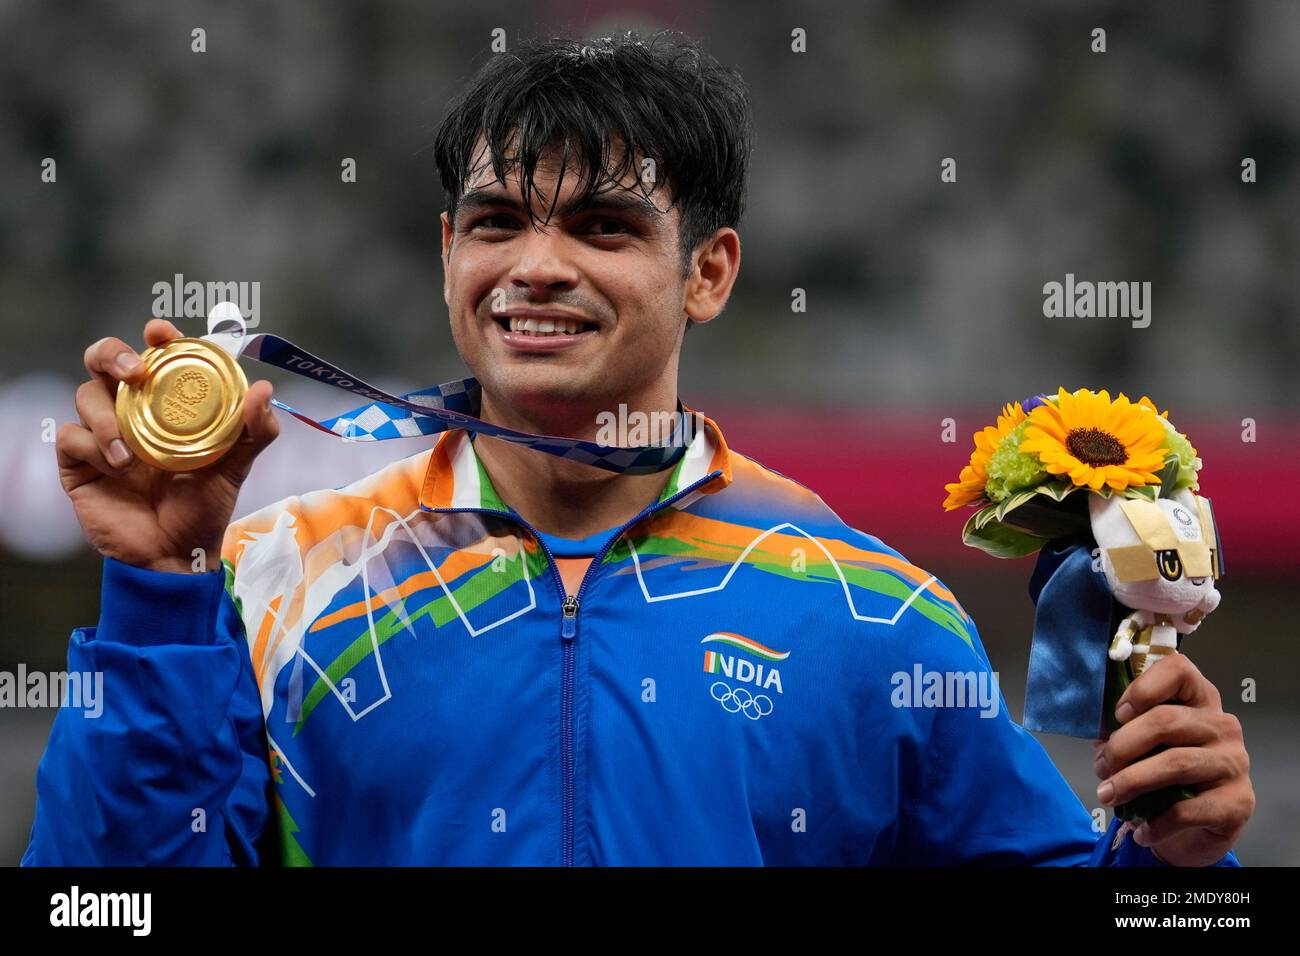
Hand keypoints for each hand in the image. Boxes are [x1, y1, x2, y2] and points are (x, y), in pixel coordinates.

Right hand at [56, 319, 279, 572]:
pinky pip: (71, 436)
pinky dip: (94, 447)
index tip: (161, 332)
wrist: (176, 554)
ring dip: (107, 417)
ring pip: (86, 395)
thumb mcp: (237, 467)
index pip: (155, 356)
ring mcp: (101, 434)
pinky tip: (119, 469)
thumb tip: (263, 389)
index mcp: (167, 404)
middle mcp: (131, 411)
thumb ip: (255, 431)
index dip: (156, 337)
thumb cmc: (204, 506)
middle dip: (112, 354)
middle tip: (133, 370)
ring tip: (131, 453)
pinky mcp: (78, 462)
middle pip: (103, 360)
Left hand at [1093, 654, 1253, 865]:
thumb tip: (1098, 736)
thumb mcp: (1146, 745)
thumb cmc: (1166, 773)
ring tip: (1108, 794)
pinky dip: (1155, 822)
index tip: (1119, 713)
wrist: (1201, 827)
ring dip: (1131, 781)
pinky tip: (1140, 829)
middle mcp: (1222, 726)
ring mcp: (1234, 763)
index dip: (1143, 688)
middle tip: (1101, 766)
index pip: (1178, 670)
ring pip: (1175, 763)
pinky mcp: (1237, 802)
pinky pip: (1187, 809)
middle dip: (1122, 745)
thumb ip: (1125, 730)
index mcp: (1199, 700)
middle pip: (1166, 720)